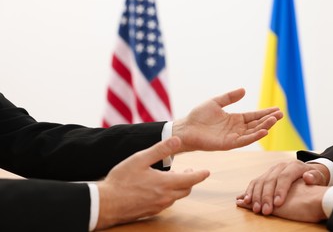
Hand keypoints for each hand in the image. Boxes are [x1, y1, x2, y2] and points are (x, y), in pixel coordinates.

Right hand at [95, 137, 209, 229]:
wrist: (106, 203)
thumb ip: (160, 149)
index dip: (200, 175)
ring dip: (180, 187)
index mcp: (165, 183)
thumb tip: (178, 140)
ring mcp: (158, 206)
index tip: (207, 171)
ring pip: (177, 196)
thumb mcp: (140, 159)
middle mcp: (165, 197)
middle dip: (191, 180)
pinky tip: (161, 188)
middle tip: (190, 171)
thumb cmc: (121, 180)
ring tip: (175, 176)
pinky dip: (170, 194)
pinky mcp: (151, 211)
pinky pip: (167, 202)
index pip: (191, 179)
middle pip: (186, 189)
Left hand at [173, 88, 282, 152]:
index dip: (265, 113)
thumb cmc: (198, 116)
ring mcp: (233, 137)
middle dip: (268, 120)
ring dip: (264, 127)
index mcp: (234, 119)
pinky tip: (264, 132)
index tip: (277, 109)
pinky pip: (244, 141)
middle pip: (256, 124)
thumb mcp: (216, 102)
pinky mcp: (228, 144)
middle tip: (281, 115)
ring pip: (253, 132)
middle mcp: (236, 129)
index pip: (253, 116)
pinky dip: (254, 136)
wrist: (186, 128)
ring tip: (274, 121)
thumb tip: (244, 90)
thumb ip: (229, 97)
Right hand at [236, 160, 328, 214]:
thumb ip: (314, 177)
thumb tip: (308, 177)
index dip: (280, 190)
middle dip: (266, 197)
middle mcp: (280, 166)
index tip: (278, 203)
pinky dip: (249, 191)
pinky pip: (255, 182)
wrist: (308, 171)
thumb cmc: (314, 178)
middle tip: (265, 210)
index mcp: (294, 165)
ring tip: (255, 208)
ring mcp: (271, 170)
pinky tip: (245, 200)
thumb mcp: (318, 177)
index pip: (284, 177)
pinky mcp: (265, 175)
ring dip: (256, 196)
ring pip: (260, 181)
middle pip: (270, 180)